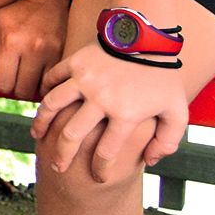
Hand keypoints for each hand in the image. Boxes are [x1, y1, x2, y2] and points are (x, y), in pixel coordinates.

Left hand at [0, 0, 69, 99]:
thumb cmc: (16, 13)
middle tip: (17, 76)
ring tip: (30, 75)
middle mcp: (32, 48)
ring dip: (33, 87)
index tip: (4, 74)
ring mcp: (51, 53)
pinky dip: (48, 83)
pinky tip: (42, 74)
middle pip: (21, 92)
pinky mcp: (65, 54)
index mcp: (11, 41)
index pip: (2, 83)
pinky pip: (55, 82)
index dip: (1, 83)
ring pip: (40, 90)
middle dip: (16, 87)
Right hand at [31, 40, 191, 179]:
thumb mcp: (178, 111)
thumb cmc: (164, 75)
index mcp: (126, 114)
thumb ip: (168, 140)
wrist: (150, 36)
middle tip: (58, 167)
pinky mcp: (75, 62)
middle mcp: (101, 100)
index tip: (98, 178)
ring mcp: (85, 80)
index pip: (107, 152)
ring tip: (37, 136)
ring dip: (42, 124)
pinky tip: (43, 103)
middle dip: (63, 156)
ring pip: (53, 106)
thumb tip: (151, 161)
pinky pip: (53, 79)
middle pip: (72, 135)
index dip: (101, 170)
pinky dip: (45, 92)